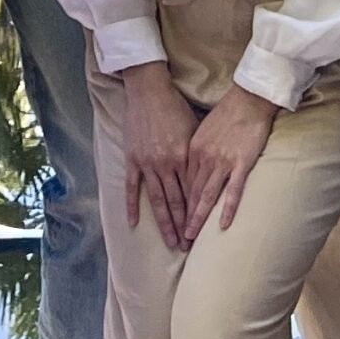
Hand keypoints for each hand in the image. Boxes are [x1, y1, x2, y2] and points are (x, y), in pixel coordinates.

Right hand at [121, 63, 197, 251]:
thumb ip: (198, 154)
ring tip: (171, 243)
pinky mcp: (132, 159)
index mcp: (184, 157)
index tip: (203, 232)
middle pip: (177, 203)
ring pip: (157, 201)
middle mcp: (166, 164)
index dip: (198, 214)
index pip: (193, 193)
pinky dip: (132, 206)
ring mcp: (147, 163)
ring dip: (164, 224)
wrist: (149, 90)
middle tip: (188, 248)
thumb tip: (207, 174)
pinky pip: (133, 187)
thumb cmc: (175, 106)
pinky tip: (134, 223)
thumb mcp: (193, 130)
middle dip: (183, 227)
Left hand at [183, 85, 277, 235]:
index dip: (177, 205)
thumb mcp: (203, 130)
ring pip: (206, 195)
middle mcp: (203, 158)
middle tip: (178, 239)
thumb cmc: (226, 113)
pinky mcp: (241, 163)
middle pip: (190, 193)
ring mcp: (222, 161)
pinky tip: (223, 225)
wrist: (248, 99)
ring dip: (198, 219)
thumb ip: (196, 150)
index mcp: (191, 149)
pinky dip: (228, 209)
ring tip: (191, 238)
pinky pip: (233, 191)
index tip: (172, 221)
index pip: (181, 183)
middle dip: (183, 218)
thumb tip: (190, 167)